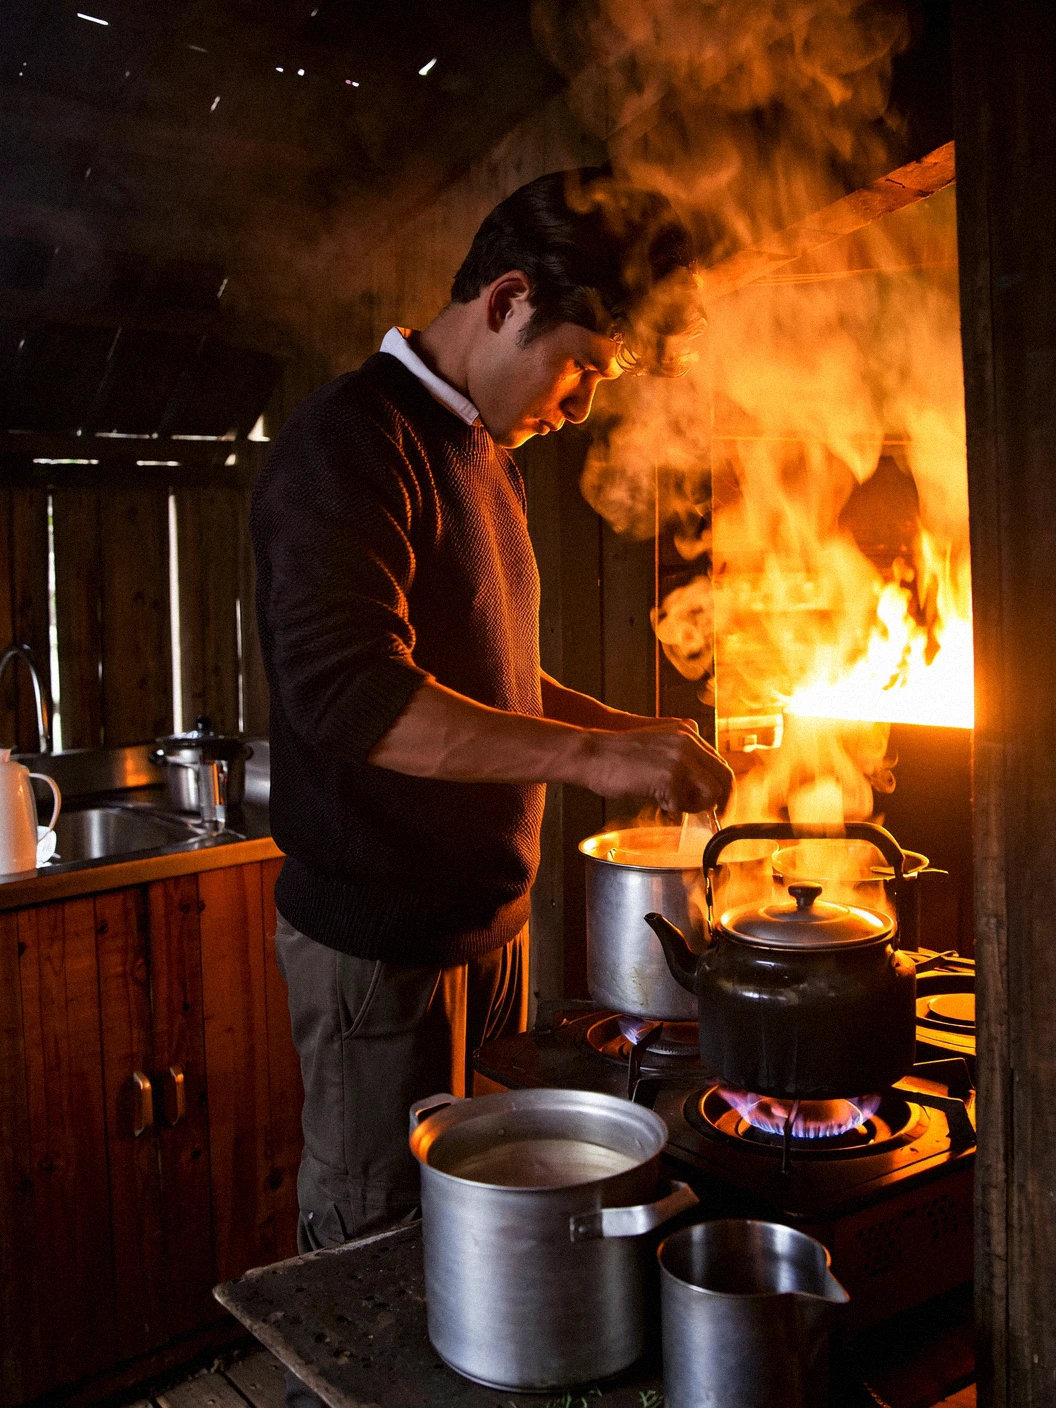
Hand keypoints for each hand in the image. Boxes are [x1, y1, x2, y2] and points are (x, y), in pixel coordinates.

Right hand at [580, 719, 733, 812]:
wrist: (591, 753)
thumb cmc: (616, 755)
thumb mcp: (657, 745)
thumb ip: (680, 757)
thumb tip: (696, 784)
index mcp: (687, 731)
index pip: (719, 763)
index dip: (721, 787)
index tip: (718, 803)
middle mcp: (688, 741)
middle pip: (724, 777)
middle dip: (719, 801)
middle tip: (711, 816)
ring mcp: (680, 757)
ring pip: (712, 792)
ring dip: (695, 805)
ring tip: (672, 804)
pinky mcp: (669, 776)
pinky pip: (683, 805)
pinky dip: (670, 810)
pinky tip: (655, 802)